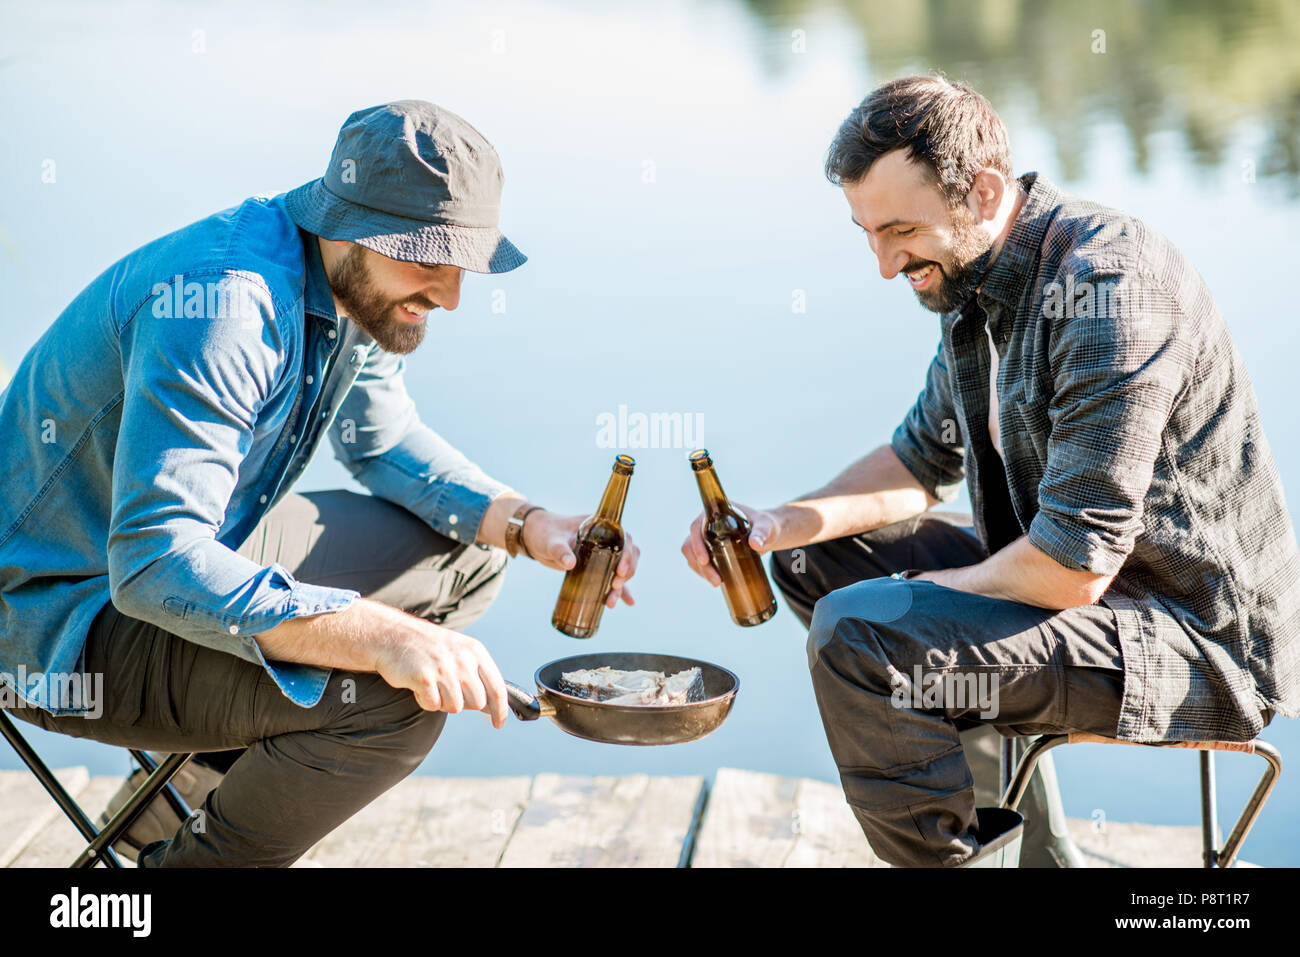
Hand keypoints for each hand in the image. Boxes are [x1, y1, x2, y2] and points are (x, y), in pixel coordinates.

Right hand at [374, 622, 508, 728]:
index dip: (499, 710)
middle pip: (476, 702)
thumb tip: (491, 707)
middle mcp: (463, 659)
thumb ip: (478, 676)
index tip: (498, 724)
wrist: (393, 635)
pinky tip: (419, 685)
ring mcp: (444, 668)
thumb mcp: (460, 653)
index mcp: (476, 652)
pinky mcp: (424, 677)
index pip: (496, 688)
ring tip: (432, 684)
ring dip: (442, 702)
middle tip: (446, 690)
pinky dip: (425, 701)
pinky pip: (433, 705)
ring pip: (455, 707)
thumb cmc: (429, 648)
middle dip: (463, 702)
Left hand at [524, 510, 639, 608]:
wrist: (534, 538)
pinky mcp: (595, 567)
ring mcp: (601, 554)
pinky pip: (611, 578)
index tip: (620, 570)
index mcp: (600, 527)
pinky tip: (625, 602)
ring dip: (621, 587)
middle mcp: (605, 540)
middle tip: (615, 585)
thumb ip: (560, 550)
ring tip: (611, 603)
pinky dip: (619, 590)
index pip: (624, 539)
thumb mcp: (552, 541)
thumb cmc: (544, 533)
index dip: (627, 555)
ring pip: (621, 569)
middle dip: (626, 573)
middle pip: (627, 555)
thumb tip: (570, 564)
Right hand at [681, 502, 780, 586]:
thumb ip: (762, 533)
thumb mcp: (766, 527)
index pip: (696, 527)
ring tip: (717, 582)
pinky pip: (698, 561)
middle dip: (700, 564)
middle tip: (716, 580)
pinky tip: (715, 580)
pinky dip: (703, 572)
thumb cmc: (766, 526)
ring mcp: (706, 538)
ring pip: (692, 555)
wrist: (768, 535)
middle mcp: (706, 524)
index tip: (705, 560)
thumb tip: (755, 544)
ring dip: (700, 570)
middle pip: (691, 544)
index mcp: (715, 513)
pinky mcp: (709, 549)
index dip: (696, 544)